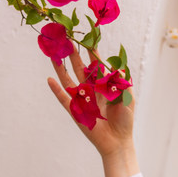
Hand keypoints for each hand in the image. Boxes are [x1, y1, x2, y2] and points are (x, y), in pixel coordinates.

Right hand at [47, 49, 138, 176]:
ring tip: (54, 53)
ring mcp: (81, 99)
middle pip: (79, 67)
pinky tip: (49, 80)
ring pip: (68, 80)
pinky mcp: (75, 111)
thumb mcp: (128, 97)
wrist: (118, 140)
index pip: (95, 63)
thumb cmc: (125, 119)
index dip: (90, 50)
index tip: (85, 36)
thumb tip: (116, 65)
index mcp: (103, 84)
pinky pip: (64, 99)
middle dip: (72, 53)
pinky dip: (57, 90)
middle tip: (65, 37)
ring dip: (61, 67)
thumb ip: (123, 81)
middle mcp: (90, 88)